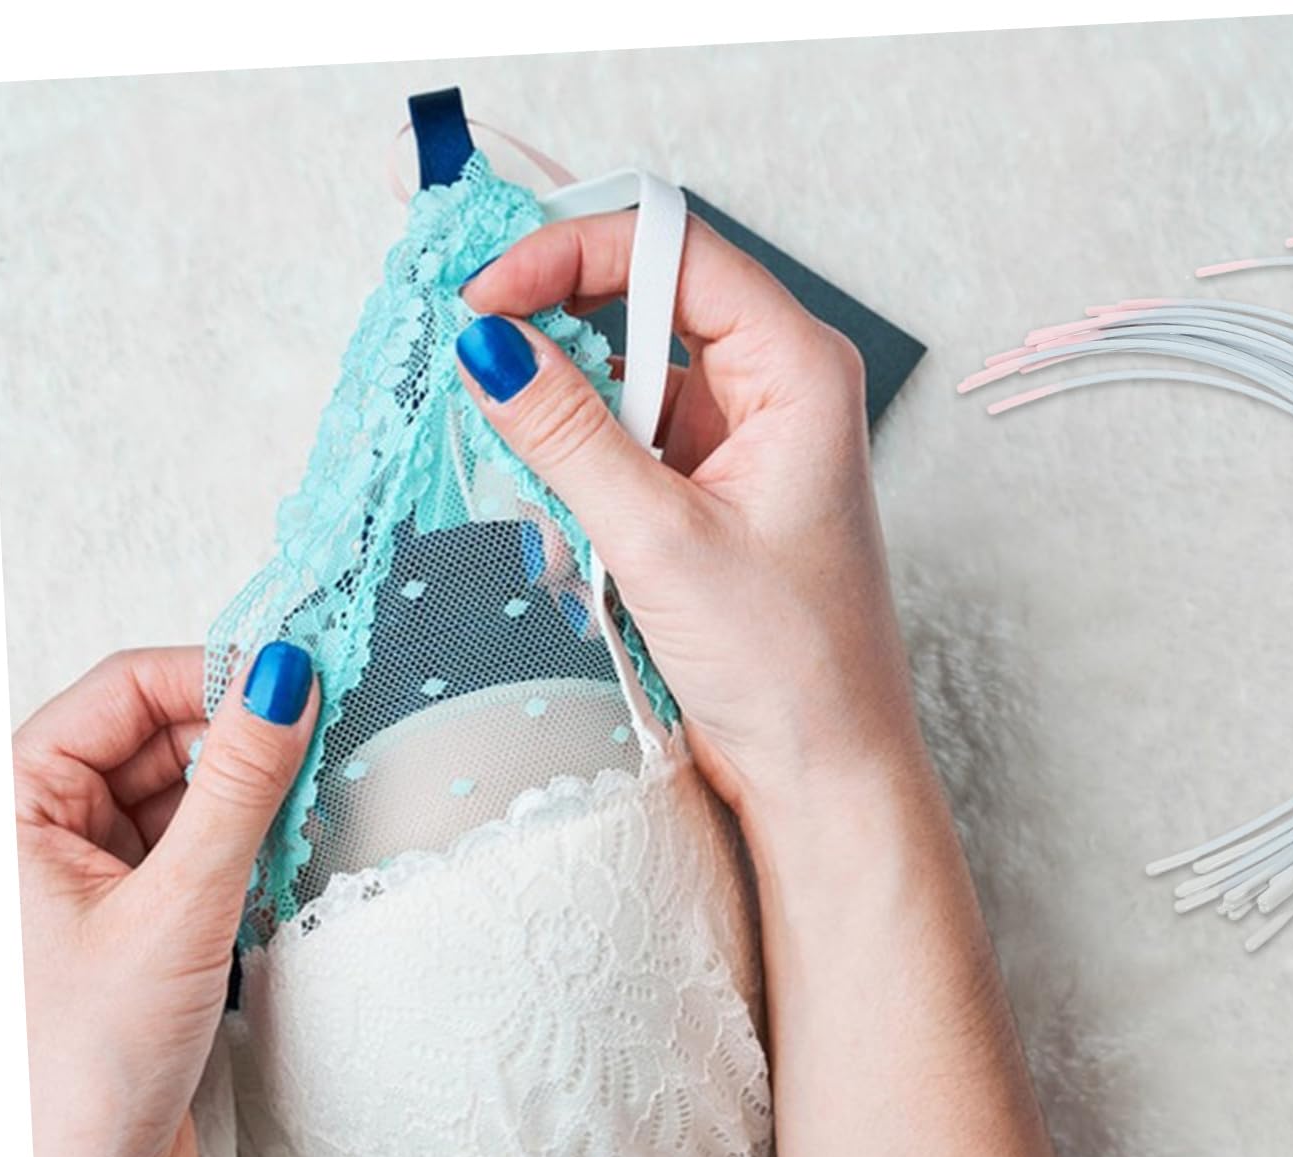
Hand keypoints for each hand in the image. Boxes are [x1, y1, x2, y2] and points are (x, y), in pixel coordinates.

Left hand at [16, 643, 317, 1156]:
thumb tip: (285, 680)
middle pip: (157, 740)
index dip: (215, 677)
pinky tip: (286, 872)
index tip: (306, 682)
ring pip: (184, 800)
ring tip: (308, 820)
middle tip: (328, 746)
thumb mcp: (178, 905)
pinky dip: (248, 856)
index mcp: (13, 808)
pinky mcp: (134, 933)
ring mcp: (88, 884)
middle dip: (241, 743)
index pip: (123, 692)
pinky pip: (198, 857)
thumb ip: (240, 785)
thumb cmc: (81, 1071)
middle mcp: (42, 836)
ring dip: (251, 804)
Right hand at [456, 212, 928, 844]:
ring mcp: (746, 441)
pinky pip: (631, 439)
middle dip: (555, 310)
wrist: (826, 770)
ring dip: (564, 396)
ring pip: (630, 372)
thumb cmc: (789, 665)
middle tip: (466, 331)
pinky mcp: (714, 492)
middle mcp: (779, 389)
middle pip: (648, 295)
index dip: (570, 250)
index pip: (671, 249)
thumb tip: (488, 344)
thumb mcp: (660, 539)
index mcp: (799, 370)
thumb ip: (569, 432)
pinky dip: (581, 456)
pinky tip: (553, 500)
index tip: (483, 293)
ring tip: (504, 428)